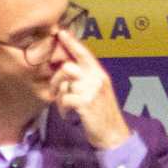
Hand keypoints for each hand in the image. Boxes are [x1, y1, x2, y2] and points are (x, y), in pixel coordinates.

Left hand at [47, 27, 130, 150]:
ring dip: (60, 98)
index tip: (61, 32)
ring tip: (66, 107)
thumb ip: (85, 79)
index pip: (84, 54)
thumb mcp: (97, 92)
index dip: (71, 42)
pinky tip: (69, 115)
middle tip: (54, 92)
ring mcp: (92, 90)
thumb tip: (66, 69)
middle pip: (67, 68)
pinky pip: (64, 100)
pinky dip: (63, 109)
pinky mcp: (86, 103)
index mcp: (99, 74)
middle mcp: (97, 79)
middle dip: (56, 80)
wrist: (113, 135)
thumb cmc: (102, 114)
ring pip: (64, 85)